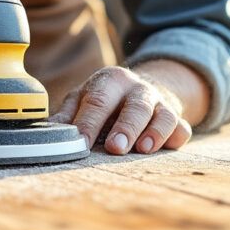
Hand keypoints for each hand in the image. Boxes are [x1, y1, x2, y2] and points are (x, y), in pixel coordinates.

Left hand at [48, 65, 194, 154]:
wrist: (142, 89)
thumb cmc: (107, 98)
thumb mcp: (83, 98)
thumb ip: (68, 114)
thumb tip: (47, 131)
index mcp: (111, 80)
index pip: (99, 100)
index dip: (89, 121)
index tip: (80, 141)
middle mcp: (138, 89)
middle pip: (135, 105)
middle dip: (125, 126)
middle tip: (114, 147)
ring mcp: (160, 103)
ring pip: (163, 115)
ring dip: (154, 132)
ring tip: (143, 149)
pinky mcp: (176, 118)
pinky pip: (182, 127)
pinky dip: (176, 137)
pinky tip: (167, 147)